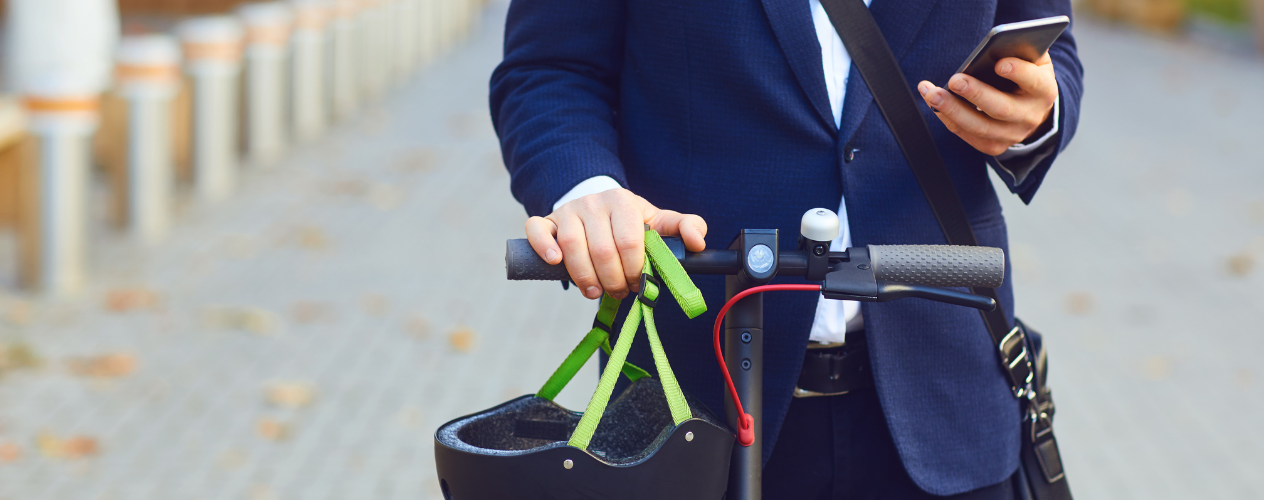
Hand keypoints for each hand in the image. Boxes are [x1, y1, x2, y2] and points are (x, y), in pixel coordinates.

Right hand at [525, 188, 707, 299]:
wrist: (597, 205)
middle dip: (613, 280)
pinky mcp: (546, 221)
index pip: (629, 242)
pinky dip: (543, 247)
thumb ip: (684, 228)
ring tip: (595, 291)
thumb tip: (698, 243)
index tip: (637, 284)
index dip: (634, 270)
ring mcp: (567, 212)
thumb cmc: (630, 222)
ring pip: (572, 247)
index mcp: (623, 202)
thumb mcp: (658, 222)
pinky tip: (555, 263)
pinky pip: (537, 230)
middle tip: (619, 292)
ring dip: (585, 277)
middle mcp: (593, 203)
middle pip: (601, 250)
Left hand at [917, 53, 1058, 155]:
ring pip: (979, 126)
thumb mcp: (1033, 61)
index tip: (999, 64)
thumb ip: (1021, 50)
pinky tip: (933, 103)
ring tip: (931, 93)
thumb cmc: (1026, 77)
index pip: (1034, 82)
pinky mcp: (994, 146)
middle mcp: (1030, 116)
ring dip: (951, 109)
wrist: (1032, 110)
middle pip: (1001, 108)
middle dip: (976, 94)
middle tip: (954, 80)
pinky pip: (966, 134)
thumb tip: (998, 43)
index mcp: (1044, 91)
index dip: (1019, 73)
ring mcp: (1012, 135)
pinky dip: (947, 118)